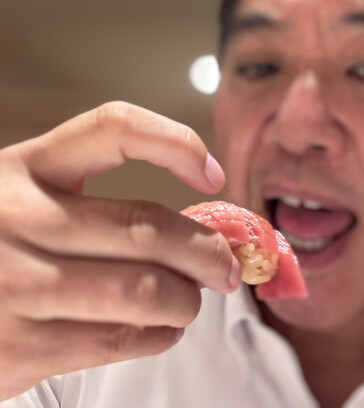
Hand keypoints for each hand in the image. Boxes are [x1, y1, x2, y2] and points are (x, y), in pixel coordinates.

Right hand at [0, 102, 239, 399]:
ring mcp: (11, 285)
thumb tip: (195, 231)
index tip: (213, 172)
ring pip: (142, 290)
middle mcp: (15, 217)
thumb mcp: (21, 203)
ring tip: (194, 300)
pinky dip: (158, 335)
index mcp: (22, 167)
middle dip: (205, 250)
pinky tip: (163, 329)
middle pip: (144, 227)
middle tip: (227, 264)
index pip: (113, 128)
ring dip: (188, 299)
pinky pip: (116, 339)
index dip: (175, 142)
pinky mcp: (12, 349)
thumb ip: (89, 206)